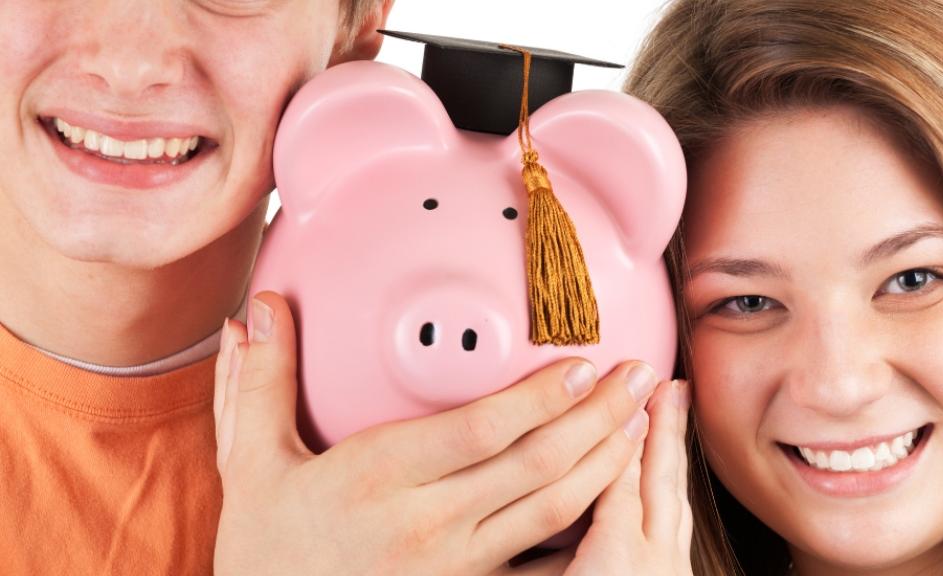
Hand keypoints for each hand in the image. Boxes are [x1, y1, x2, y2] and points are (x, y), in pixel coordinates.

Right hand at [212, 291, 656, 575]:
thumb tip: (259, 310)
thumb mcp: (250, 464)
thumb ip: (259, 382)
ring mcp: (455, 564)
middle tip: (640, 377)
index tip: (582, 364)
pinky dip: (584, 528)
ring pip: (550, 512)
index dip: (538, 399)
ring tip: (641, 422)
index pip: (477, 431)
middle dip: (597, 419)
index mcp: (376, 477)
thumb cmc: (264, 549)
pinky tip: (613, 497)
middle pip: (533, 466)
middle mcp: (426, 521)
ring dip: (604, 464)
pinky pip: (541, 564)